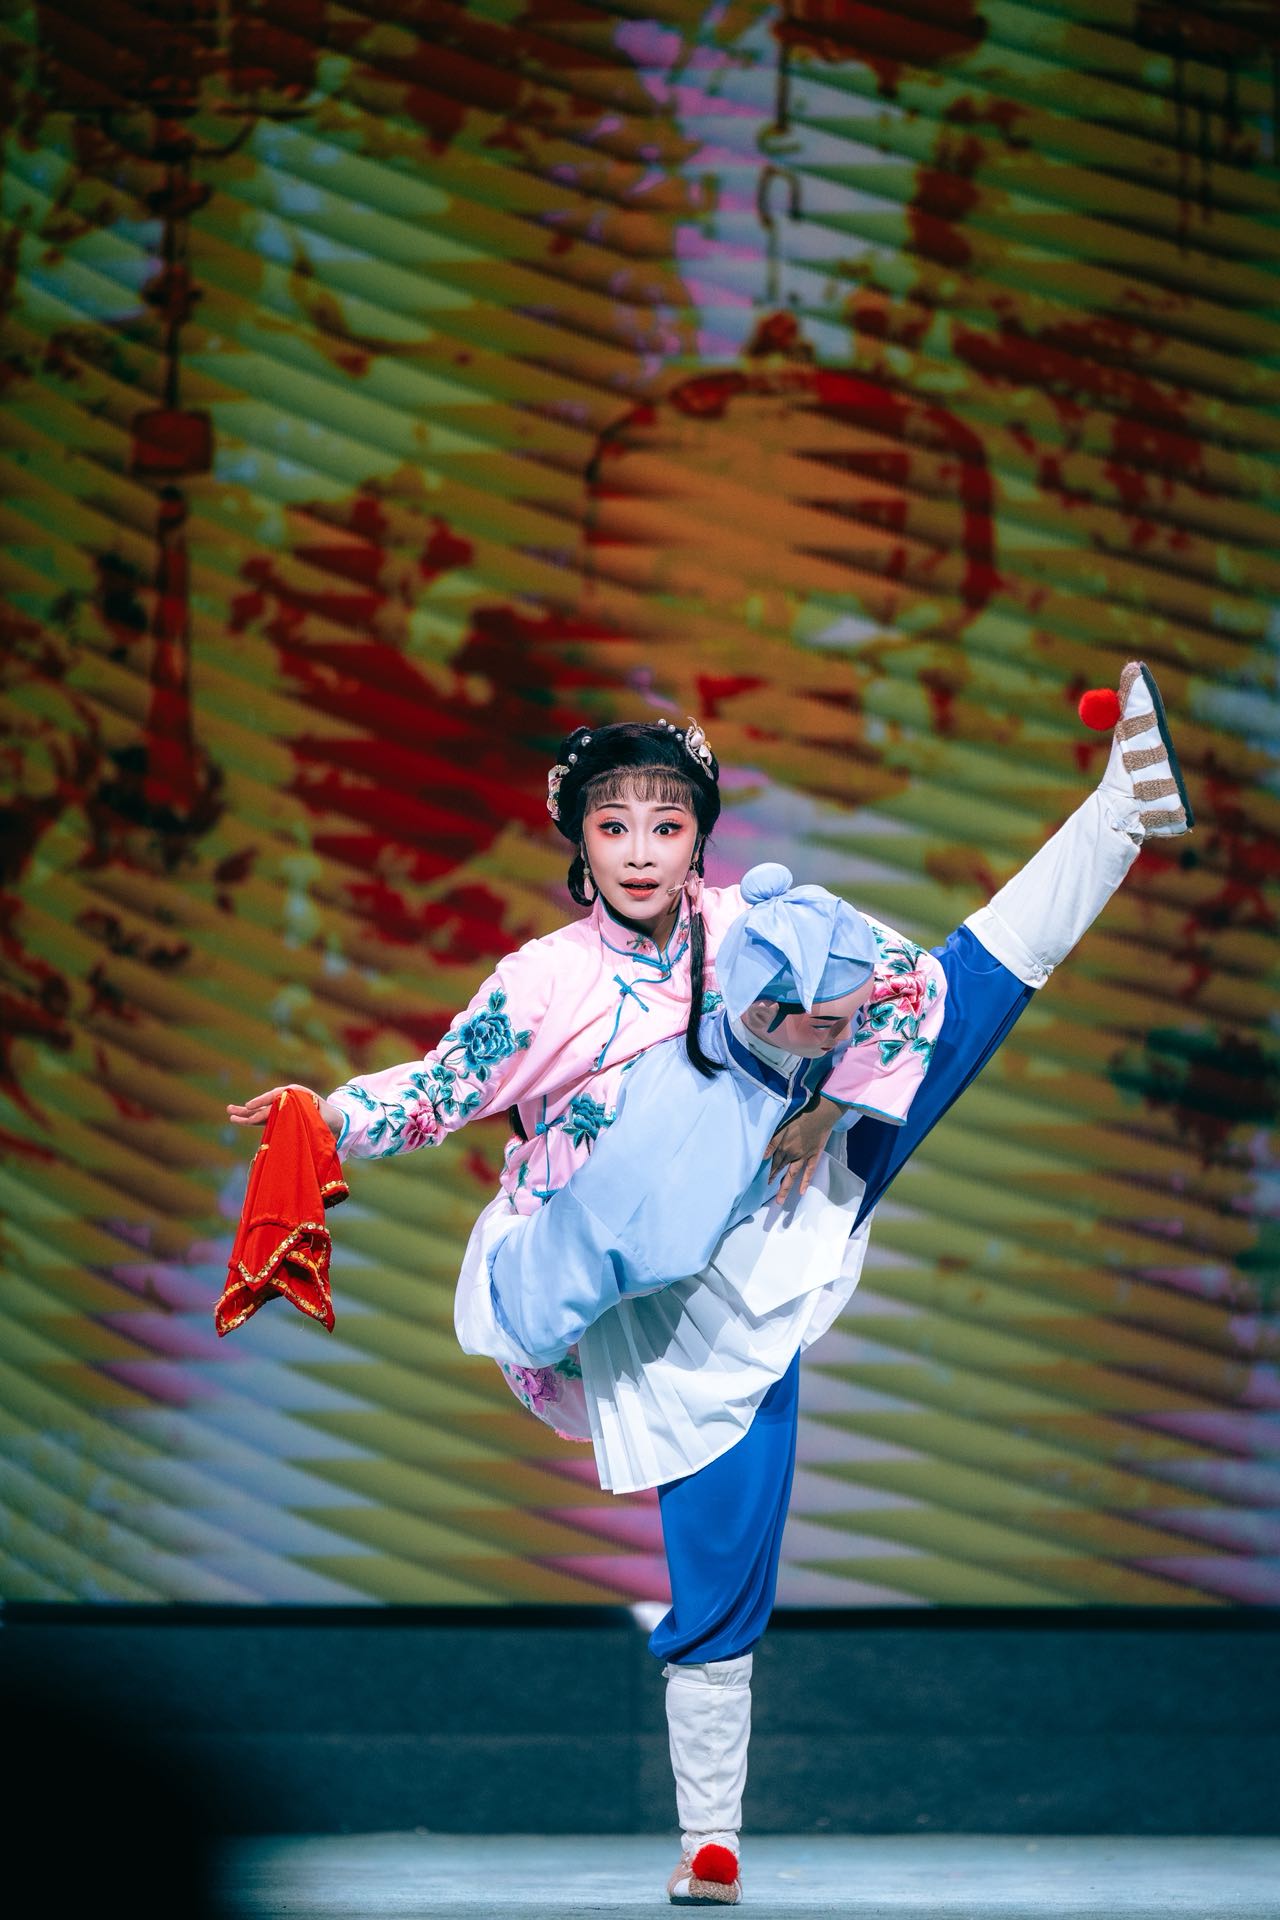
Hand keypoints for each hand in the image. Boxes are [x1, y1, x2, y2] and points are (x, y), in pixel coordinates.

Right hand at [226, 1085, 342, 1140]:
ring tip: (231, 1114)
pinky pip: (266, 1117)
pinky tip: (242, 1119)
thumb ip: (306, 1116)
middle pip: (265, 1105)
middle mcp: (287, 1098)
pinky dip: (255, 1119)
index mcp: (295, 1094)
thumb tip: (292, 1119)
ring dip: (247, 1114)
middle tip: (229, 1110)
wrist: (336, 1119)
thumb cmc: (329, 1117)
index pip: (275, 1098)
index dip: (262, 1102)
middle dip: (247, 1109)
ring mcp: (283, 1107)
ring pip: (262, 1111)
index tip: (249, 1107)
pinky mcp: (282, 1116)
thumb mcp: (319, 1116)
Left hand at [767, 1095, 839, 1204]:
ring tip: (780, 1200)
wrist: (820, 1115)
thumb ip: (772, 1142)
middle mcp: (792, 1154)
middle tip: (768, 1189)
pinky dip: (805, 1182)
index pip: (773, 1162)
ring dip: (785, 1187)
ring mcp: (804, 1157)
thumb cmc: (801, 1118)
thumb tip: (762, 1156)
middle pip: (781, 1169)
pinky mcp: (814, 1156)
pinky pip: (809, 1171)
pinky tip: (801, 1192)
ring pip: (792, 1175)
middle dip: (774, 1179)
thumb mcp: (783, 1127)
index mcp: (783, 1147)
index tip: (764, 1179)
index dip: (769, 1171)